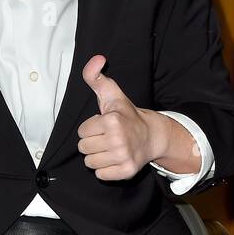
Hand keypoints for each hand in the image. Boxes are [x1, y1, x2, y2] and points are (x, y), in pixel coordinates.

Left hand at [77, 55, 164, 179]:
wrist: (151, 136)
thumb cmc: (127, 116)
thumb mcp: (111, 94)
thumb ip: (96, 76)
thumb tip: (97, 59)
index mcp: (112, 120)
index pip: (82, 131)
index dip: (90, 128)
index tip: (102, 125)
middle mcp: (118, 139)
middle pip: (83, 148)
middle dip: (92, 142)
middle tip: (106, 137)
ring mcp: (123, 157)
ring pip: (90, 163)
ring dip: (97, 157)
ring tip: (109, 148)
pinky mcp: (126, 171)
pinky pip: (100, 175)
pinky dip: (105, 169)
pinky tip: (114, 159)